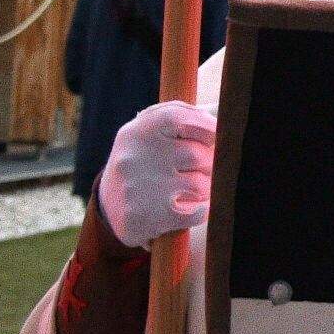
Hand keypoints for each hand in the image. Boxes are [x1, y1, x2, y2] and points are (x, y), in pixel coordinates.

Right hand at [99, 100, 216, 248]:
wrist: (111, 208)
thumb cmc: (146, 161)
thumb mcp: (151, 132)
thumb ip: (184, 116)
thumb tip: (221, 118)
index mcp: (137, 132)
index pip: (179, 117)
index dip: (206, 126)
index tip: (213, 138)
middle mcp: (135, 157)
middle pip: (198, 155)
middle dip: (207, 165)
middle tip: (197, 171)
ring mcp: (141, 189)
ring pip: (201, 185)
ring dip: (204, 190)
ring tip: (188, 191)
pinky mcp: (148, 218)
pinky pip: (199, 212)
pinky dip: (202, 211)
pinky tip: (189, 208)